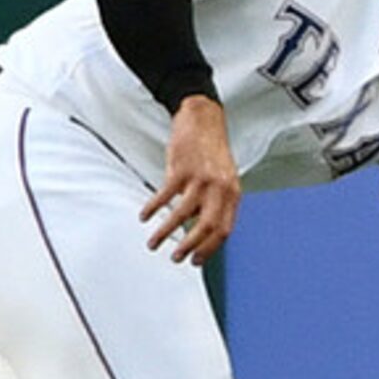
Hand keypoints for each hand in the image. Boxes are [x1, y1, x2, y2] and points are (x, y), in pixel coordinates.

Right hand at [143, 95, 239, 264]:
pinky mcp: (181, 168)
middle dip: (190, 247)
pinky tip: (145, 216)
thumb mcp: (224, 178)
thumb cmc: (212, 150)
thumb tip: (202, 230)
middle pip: (207, 226)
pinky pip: (165, 195)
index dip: (210, 249)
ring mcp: (201, 178)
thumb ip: (216, 203)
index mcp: (232, 193)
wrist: (203, 118)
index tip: (196, 260)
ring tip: (154, 243)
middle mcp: (219, 187)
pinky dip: (153, 208)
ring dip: (166, 233)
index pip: (224, 229)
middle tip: (176, 258)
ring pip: (182, 214)